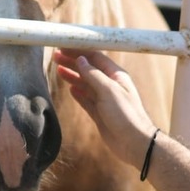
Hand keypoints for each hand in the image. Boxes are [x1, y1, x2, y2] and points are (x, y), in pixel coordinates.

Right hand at [54, 49, 158, 166]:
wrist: (133, 142)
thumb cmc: (125, 115)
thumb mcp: (109, 91)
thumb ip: (93, 75)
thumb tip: (81, 60)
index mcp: (116, 76)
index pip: (95, 58)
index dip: (79, 52)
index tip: (64, 48)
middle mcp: (110, 86)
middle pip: (88, 69)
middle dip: (72, 62)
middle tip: (56, 57)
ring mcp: (104, 99)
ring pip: (85, 84)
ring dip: (72, 76)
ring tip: (58, 70)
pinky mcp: (100, 113)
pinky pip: (86, 100)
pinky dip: (78, 93)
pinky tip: (70, 89)